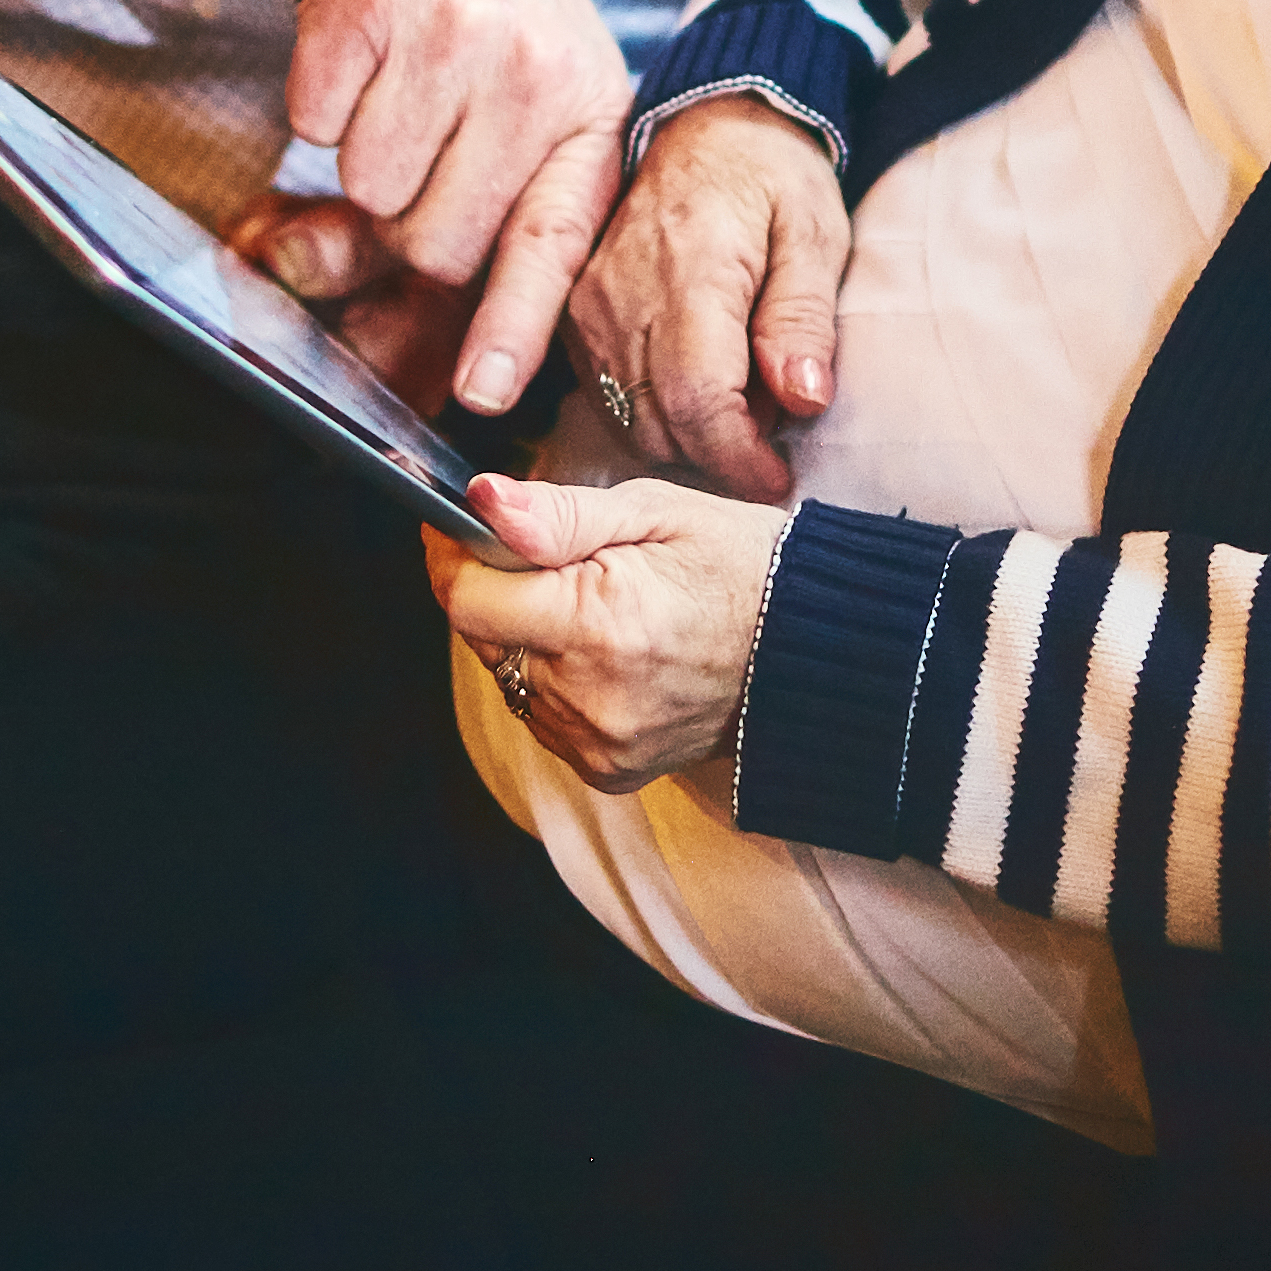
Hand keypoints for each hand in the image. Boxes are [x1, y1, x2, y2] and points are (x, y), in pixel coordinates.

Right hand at [276, 0, 631, 415]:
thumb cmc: (488, 31)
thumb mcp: (530, 118)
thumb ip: (485, 235)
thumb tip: (403, 370)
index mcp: (589, 117)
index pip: (551, 243)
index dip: (513, 326)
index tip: (481, 392)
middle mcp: (536, 71)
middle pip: (434, 241)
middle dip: (405, 228)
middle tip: (417, 160)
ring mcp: (458, 27)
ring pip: (368, 187)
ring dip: (360, 162)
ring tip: (399, 94)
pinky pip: (314, 121)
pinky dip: (317, 103)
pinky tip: (360, 58)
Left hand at [430, 473, 785, 795]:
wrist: (815, 648)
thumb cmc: (741, 565)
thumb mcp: (656, 511)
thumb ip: (559, 514)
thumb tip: (479, 501)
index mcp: (598, 623)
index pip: (467, 599)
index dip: (455, 554)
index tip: (463, 523)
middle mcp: (588, 697)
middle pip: (483, 638)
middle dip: (499, 590)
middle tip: (553, 555)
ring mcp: (597, 742)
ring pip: (508, 677)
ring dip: (526, 636)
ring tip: (593, 604)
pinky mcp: (607, 769)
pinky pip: (543, 716)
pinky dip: (555, 679)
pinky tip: (606, 651)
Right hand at [565, 97, 847, 497]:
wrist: (707, 123)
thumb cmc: (772, 177)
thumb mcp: (815, 233)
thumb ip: (805, 319)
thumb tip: (802, 401)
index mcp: (690, 272)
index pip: (698, 401)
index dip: (740, 458)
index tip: (780, 477)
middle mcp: (621, 296)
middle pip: (658, 425)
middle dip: (720, 451)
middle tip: (773, 425)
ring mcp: (588, 309)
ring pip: (627, 422)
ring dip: (686, 435)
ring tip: (742, 395)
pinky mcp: (573, 317)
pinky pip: (606, 398)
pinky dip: (655, 411)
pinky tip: (700, 379)